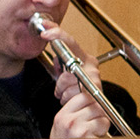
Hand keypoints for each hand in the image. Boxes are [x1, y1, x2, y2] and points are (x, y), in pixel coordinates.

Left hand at [33, 22, 110, 137]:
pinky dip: (67, 98)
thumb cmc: (80, 90)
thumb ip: (61, 62)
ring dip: (63, 91)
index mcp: (85, 57)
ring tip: (69, 93)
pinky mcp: (94, 92)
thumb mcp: (67, 73)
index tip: (45, 31)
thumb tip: (55, 56)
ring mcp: (94, 78)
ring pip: (67, 82)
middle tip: (63, 86)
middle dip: (61, 81)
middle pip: (66, 68)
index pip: (70, 41)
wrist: (94, 106)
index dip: (57, 34)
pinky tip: (72, 99)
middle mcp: (91, 66)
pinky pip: (71, 94)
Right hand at [52, 84, 111, 138]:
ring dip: (102, 127)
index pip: (84, 96)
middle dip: (100, 115)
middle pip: (97, 106)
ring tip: (92, 135)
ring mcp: (79, 130)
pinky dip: (102, 137)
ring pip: (103, 119)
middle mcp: (70, 121)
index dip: (92, 101)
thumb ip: (75, 111)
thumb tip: (95, 99)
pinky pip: (104, 131)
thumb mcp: (63, 125)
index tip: (93, 107)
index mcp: (62, 116)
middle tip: (94, 125)